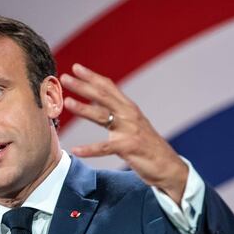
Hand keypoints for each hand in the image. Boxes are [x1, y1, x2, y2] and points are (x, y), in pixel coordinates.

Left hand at [60, 64, 188, 204]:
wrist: (168, 166)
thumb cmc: (146, 145)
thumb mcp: (131, 123)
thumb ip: (115, 111)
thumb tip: (94, 100)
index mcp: (128, 108)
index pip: (108, 87)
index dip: (92, 76)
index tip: (76, 67)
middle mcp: (129, 115)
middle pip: (103, 96)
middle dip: (83, 86)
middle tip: (65, 78)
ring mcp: (129, 130)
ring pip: (102, 116)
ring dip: (84, 108)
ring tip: (67, 102)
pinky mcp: (129, 148)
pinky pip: (105, 148)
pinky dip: (89, 149)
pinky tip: (75, 150)